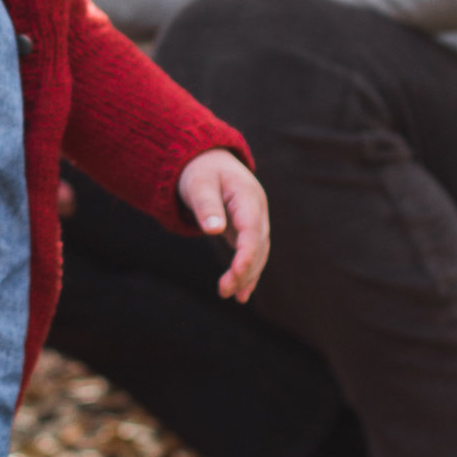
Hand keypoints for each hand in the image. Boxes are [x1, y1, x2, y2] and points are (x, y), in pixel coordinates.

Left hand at [177, 150, 268, 299]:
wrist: (207, 160)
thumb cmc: (200, 172)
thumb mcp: (198, 184)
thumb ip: (206, 206)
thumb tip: (214, 231)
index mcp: (248, 196)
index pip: (252, 230)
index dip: (247, 253)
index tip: (235, 274)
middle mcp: (257, 210)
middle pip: (258, 245)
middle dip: (245, 270)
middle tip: (224, 291)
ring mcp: (255, 220)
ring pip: (258, 252)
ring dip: (247, 276)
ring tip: (232, 296)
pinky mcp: (246, 230)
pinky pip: (251, 253)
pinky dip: (247, 272)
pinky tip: (240, 294)